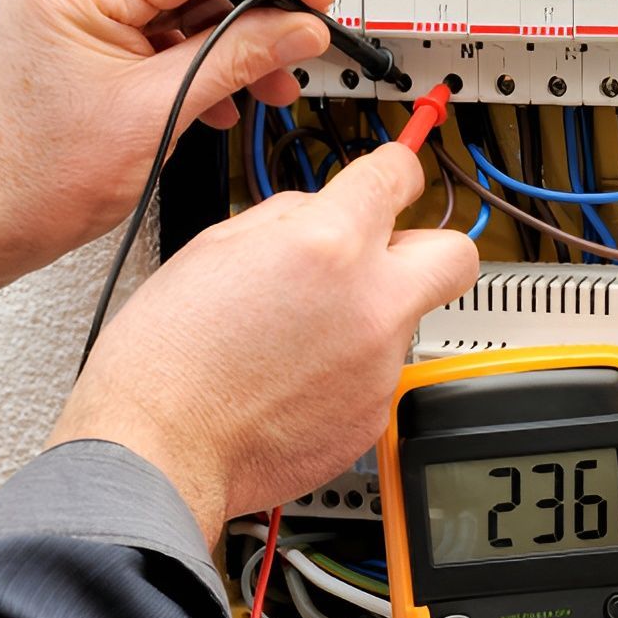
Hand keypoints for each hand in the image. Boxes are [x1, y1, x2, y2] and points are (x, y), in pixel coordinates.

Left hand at [0, 0, 335, 316]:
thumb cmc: (39, 180)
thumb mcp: (158, 114)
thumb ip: (237, 59)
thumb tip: (295, 30)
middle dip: (252, 7)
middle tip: (301, 36)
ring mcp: (68, 7)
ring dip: (228, 38)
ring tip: (267, 80)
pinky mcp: (77, 35)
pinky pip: (152, 26)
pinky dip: (195, 54)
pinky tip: (223, 93)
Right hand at [47, 145, 480, 543]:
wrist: (160, 445)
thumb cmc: (169, 354)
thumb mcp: (215, 245)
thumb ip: (288, 216)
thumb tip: (320, 213)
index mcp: (328, 244)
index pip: (397, 177)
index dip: (395, 171)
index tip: (394, 179)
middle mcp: (370, 303)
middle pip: (457, 255)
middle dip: (426, 247)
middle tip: (385, 256)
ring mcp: (378, 366)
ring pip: (404, 319)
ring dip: (367, 316)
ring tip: (297, 336)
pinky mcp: (372, 416)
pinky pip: (377, 374)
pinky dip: (346, 370)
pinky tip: (293, 377)